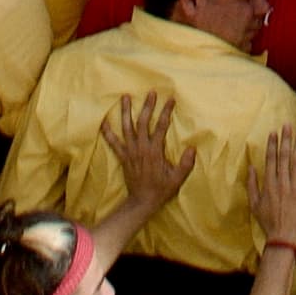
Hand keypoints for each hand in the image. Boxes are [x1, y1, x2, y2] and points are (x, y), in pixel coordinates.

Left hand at [103, 87, 190, 216]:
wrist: (142, 201)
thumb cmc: (161, 189)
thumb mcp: (177, 179)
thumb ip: (185, 164)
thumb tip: (192, 148)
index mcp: (155, 151)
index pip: (161, 126)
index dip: (166, 112)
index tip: (170, 99)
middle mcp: (141, 148)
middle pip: (143, 122)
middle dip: (147, 106)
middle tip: (151, 93)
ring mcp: (130, 152)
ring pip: (127, 128)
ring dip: (126, 112)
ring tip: (125, 97)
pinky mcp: (123, 157)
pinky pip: (113, 143)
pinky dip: (108, 132)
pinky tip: (103, 122)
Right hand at [249, 120, 295, 252]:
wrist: (283, 237)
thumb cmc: (268, 221)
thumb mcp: (254, 205)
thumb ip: (252, 185)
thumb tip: (250, 167)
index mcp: (269, 185)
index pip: (271, 160)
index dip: (273, 145)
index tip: (274, 132)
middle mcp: (282, 183)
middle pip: (285, 157)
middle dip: (286, 140)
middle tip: (288, 125)